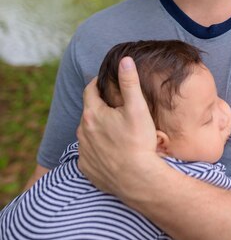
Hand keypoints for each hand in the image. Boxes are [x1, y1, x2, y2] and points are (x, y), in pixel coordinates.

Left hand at [77, 57, 158, 199]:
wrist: (138, 179)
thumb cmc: (139, 142)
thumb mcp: (137, 108)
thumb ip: (129, 82)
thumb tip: (125, 60)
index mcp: (92, 114)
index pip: (90, 90)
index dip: (98, 84)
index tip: (106, 82)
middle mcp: (82, 132)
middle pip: (89, 112)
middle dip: (100, 107)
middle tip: (115, 107)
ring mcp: (83, 152)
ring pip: (88, 133)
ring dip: (97, 128)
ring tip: (115, 129)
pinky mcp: (87, 168)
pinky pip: (89, 154)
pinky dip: (97, 149)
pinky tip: (111, 150)